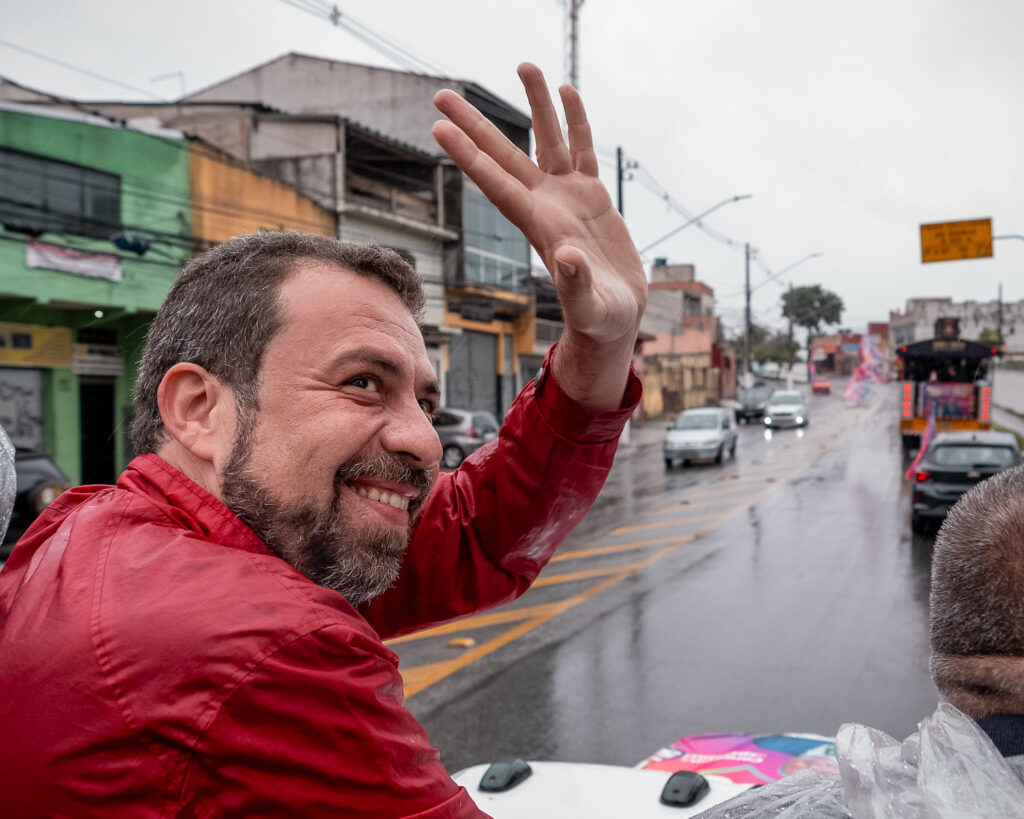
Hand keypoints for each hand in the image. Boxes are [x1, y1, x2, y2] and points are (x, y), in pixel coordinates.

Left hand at [433, 64, 646, 409]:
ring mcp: (568, 198)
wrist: (616, 317)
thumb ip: (576, 283)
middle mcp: (546, 206)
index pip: (496, 183)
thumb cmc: (600, 319)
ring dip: (536, 104)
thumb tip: (566, 257)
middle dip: (474, 124)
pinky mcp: (593, 198)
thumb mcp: (590, 307)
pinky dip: (576, 121)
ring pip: (547, 141)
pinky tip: (568, 92)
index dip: (468, 155)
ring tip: (525, 65)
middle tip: (442, 93)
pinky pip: (582, 150)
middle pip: (504, 155)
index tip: (439, 128)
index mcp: (538, 227)